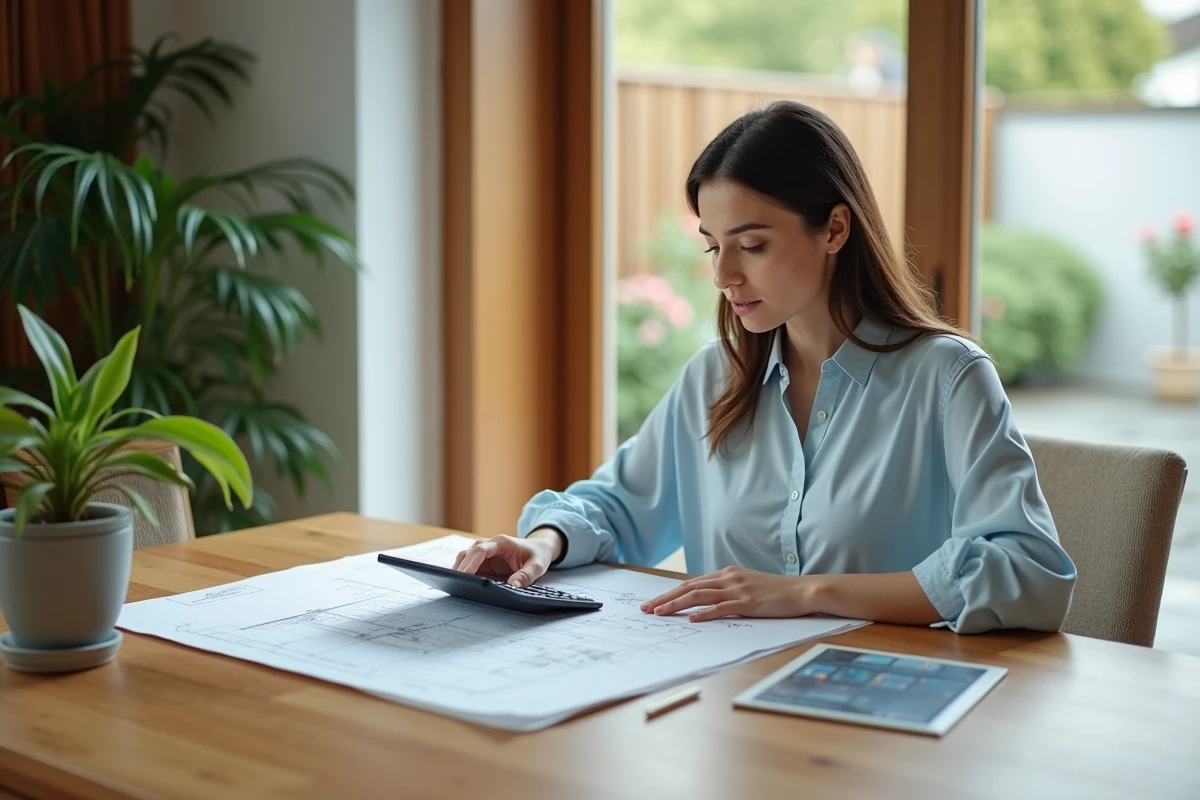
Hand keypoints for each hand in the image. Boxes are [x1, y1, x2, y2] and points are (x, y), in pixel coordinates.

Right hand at [452, 530, 562, 586]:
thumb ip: (527, 575)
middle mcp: (490, 545)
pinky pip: (469, 565)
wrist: (539, 548)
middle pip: (469, 553)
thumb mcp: (538, 566)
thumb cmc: (537, 555)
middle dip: (461, 568)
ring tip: (455, 585)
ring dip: (460, 570)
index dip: (471, 562)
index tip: (465, 575)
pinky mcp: (484, 561)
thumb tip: (513, 586)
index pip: (481, 550)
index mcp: (501, 543)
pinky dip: (464, 573)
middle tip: (455, 584)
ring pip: (465, 558)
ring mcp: (485, 553)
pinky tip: (462, 584)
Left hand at [640, 566, 816, 621]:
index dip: (670, 593)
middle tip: (646, 609)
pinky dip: (705, 613)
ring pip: (699, 595)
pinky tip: (691, 619)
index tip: (653, 603)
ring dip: (676, 605)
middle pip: (689, 587)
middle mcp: (729, 578)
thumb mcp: (747, 584)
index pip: (691, 583)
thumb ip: (727, 589)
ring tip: (659, 613)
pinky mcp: (748, 603)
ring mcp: (738, 590)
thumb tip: (705, 599)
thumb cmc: (775, 592)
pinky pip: (722, 608)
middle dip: (665, 599)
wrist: (802, 591)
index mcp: (727, 574)